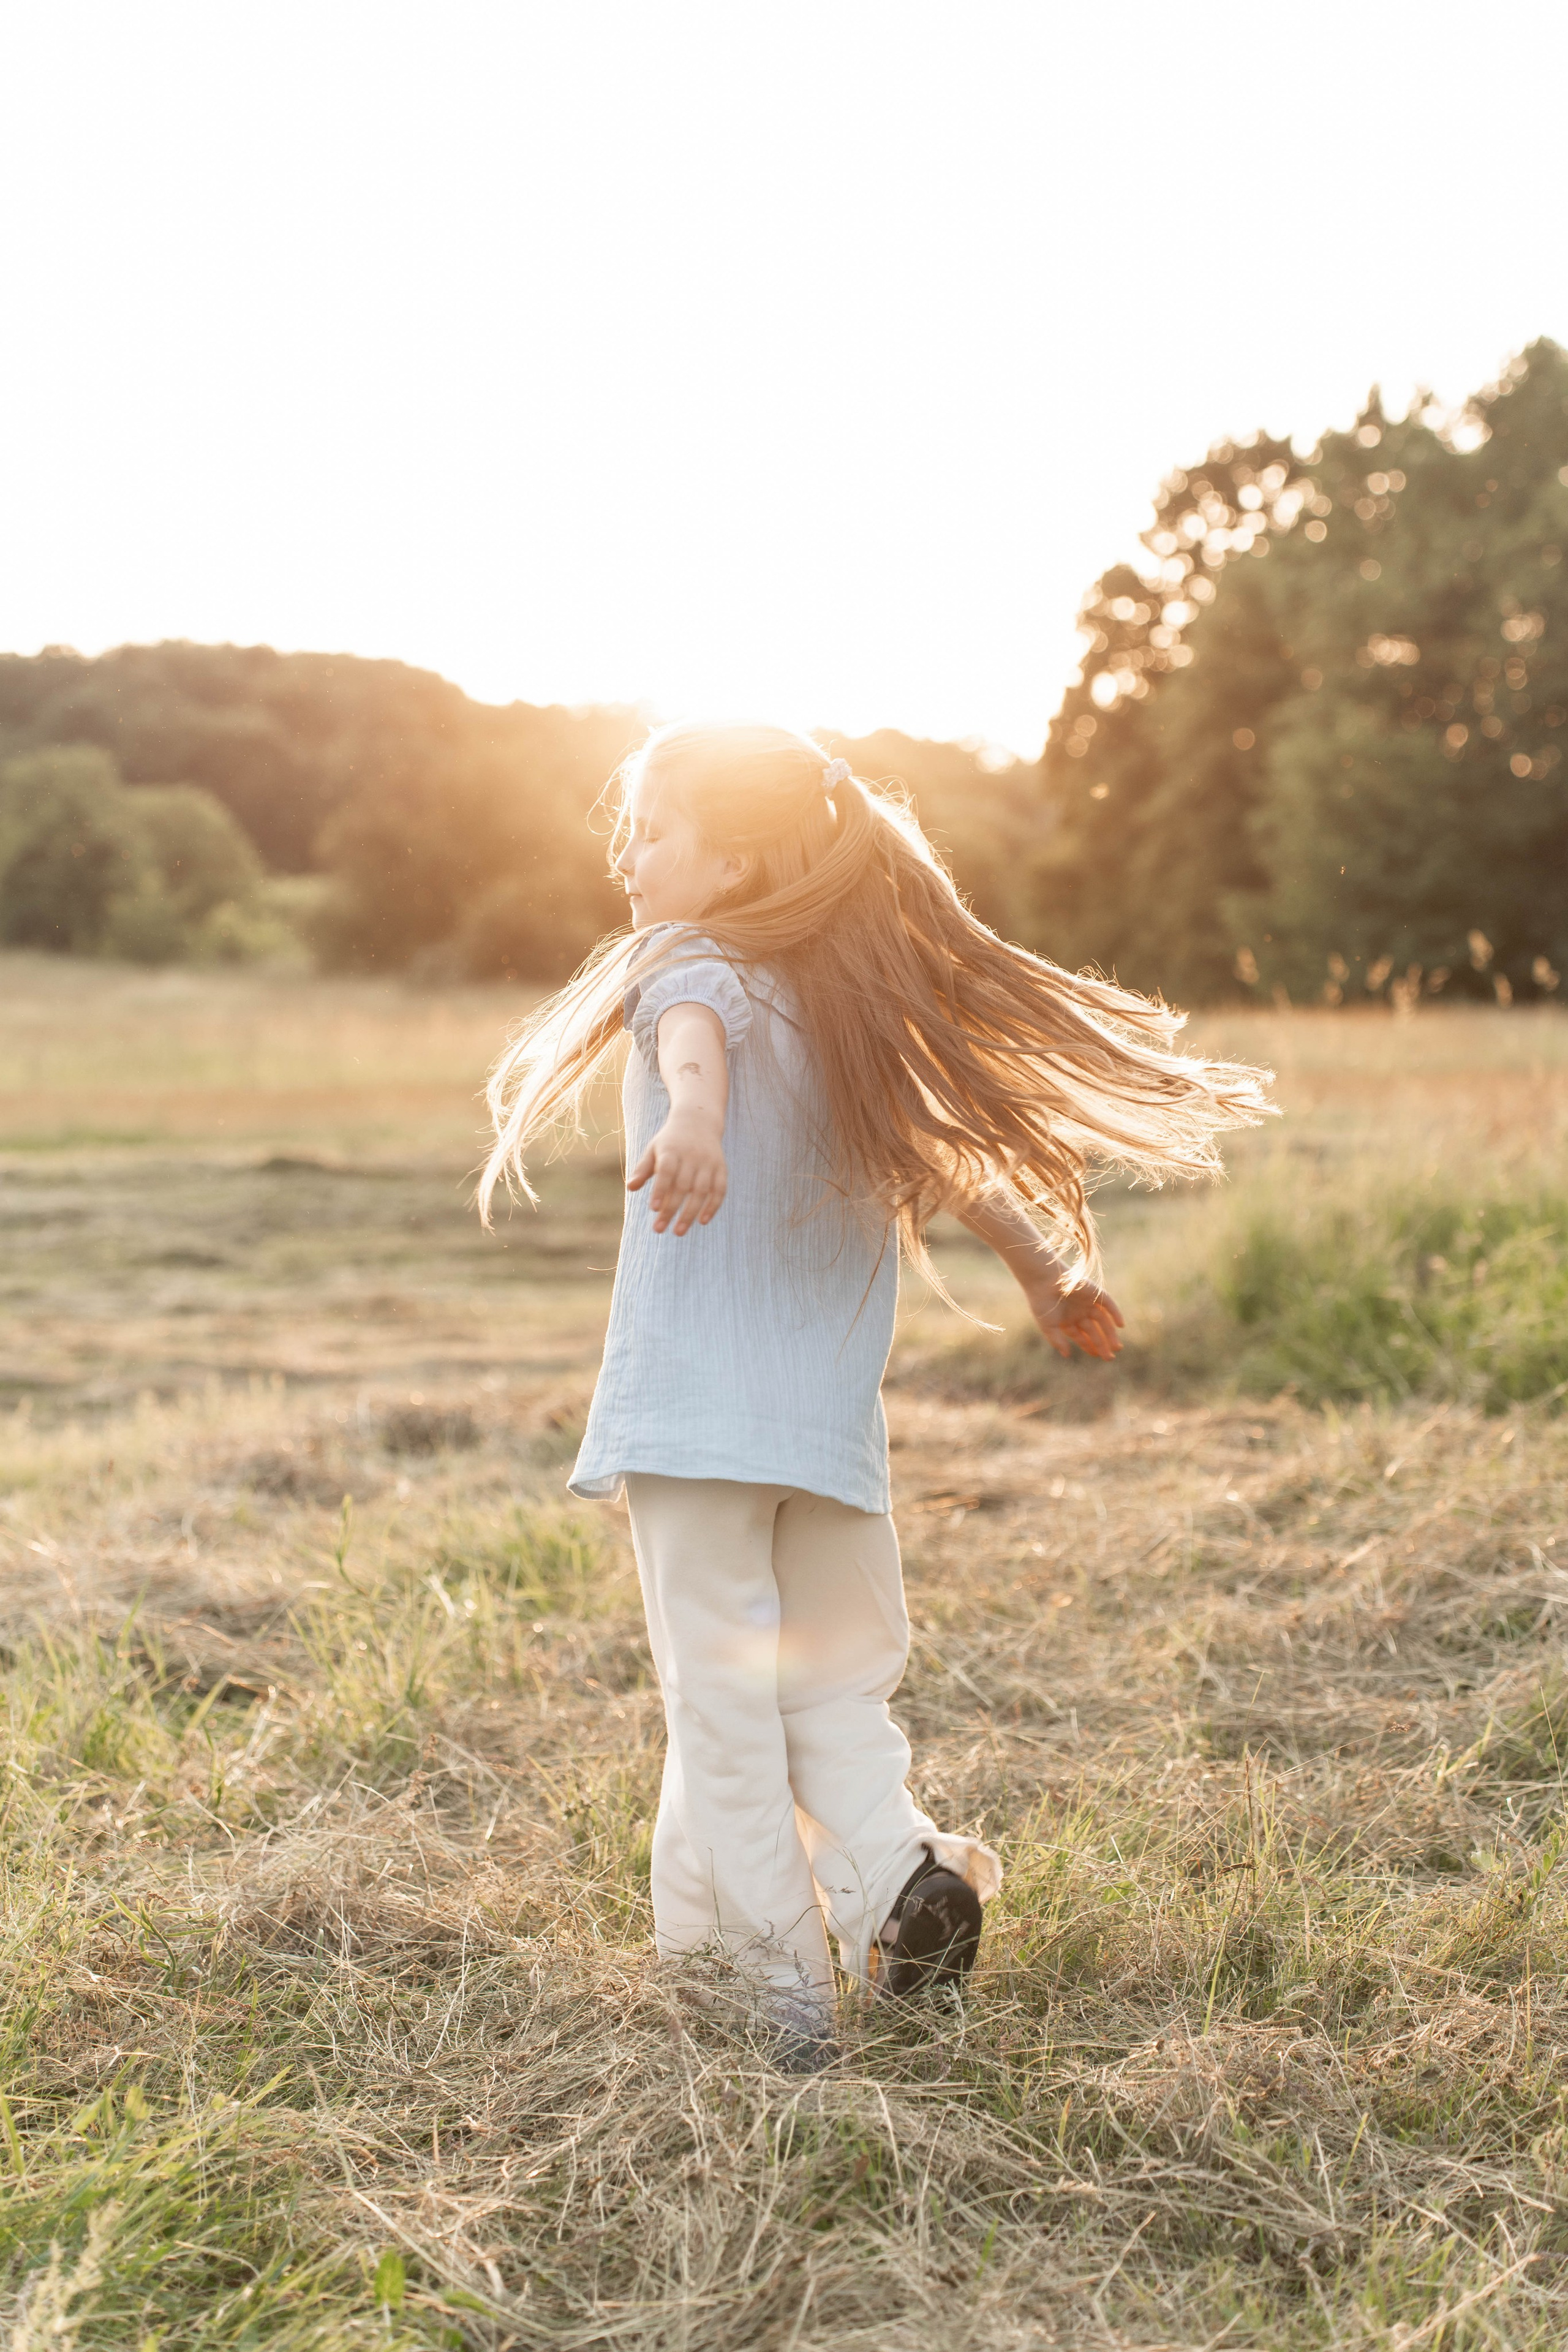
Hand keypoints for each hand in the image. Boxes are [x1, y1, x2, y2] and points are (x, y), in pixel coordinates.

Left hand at [626, 1110, 727, 1235]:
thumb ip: (643, 1169)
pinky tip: (702, 1221)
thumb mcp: (653, 1149)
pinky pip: (719, 1190)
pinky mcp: (721, 1168)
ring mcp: (708, 1163)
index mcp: (672, 1150)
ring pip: (701, 1191)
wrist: (698, 1121)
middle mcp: (692, 1156)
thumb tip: (630, 1187)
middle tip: (659, 1229)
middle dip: (671, 1209)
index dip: (661, 1190)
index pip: (667, 1171)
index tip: (654, 1209)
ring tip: (678, 1232)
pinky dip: (713, 1206)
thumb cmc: (670, 1141)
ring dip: (690, 1213)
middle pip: (683, 1186)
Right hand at [1027, 1278, 1124, 1361]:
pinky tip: (1120, 1326)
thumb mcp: (1048, 1326)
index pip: (1082, 1336)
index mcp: (1067, 1320)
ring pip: (1103, 1321)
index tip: (1098, 1356)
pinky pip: (1108, 1304)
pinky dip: (1115, 1313)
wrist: (1043, 1280)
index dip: (1090, 1347)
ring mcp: (1087, 1302)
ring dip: (1110, 1334)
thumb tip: (1067, 1355)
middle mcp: (1078, 1312)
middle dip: (1102, 1344)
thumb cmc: (1042, 1303)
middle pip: (1094, 1331)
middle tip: (1110, 1357)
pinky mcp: (1094, 1292)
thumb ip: (1057, 1341)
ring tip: (1117, 1347)